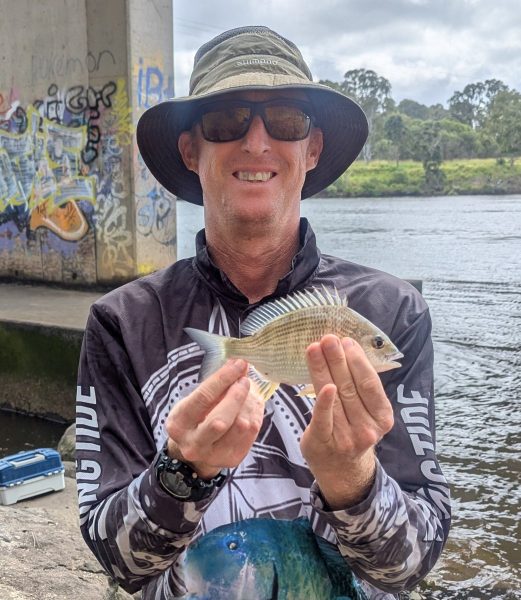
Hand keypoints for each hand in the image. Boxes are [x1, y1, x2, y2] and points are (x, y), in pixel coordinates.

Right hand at [165, 359, 263, 478]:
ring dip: (249, 403)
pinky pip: (251, 433)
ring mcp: (213, 455)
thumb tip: (237, 364)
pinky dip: (255, 414)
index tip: (239, 364)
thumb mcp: (195, 400)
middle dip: (237, 395)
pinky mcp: (231, 459)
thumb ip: (214, 385)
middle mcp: (193, 444)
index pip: (203, 398)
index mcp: (179, 424)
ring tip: (249, 391)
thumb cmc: (195, 417)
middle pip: (221, 419)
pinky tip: (252, 404)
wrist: (195, 447)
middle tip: (245, 379)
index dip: (223, 378)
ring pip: (240, 426)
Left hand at [300, 335, 393, 507]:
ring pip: (334, 396)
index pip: (370, 383)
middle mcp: (368, 428)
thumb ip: (360, 387)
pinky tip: (323, 383)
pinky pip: (323, 417)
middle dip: (338, 359)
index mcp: (383, 417)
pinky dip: (323, 401)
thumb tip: (348, 348)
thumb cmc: (353, 431)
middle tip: (329, 338)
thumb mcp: (366, 412)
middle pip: (350, 387)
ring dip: (323, 369)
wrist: (342, 471)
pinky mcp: (325, 442)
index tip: (346, 341)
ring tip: (315, 347)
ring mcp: (347, 437)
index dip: (358, 361)